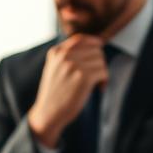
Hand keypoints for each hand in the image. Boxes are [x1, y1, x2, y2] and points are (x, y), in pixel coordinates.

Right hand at [27, 34, 109, 148]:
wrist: (48, 113)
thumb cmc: (54, 94)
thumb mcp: (54, 69)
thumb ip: (67, 56)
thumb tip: (96, 45)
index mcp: (56, 52)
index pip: (80, 39)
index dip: (93, 42)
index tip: (100, 48)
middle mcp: (64, 56)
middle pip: (95, 50)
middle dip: (99, 62)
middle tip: (97, 76)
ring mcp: (73, 65)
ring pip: (101, 60)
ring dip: (102, 72)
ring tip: (96, 83)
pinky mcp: (83, 77)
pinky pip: (103, 72)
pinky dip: (104, 80)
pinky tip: (99, 88)